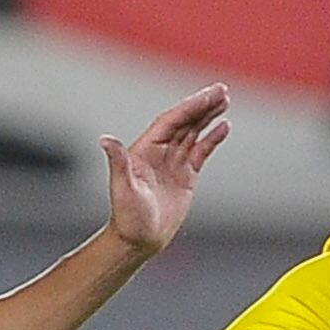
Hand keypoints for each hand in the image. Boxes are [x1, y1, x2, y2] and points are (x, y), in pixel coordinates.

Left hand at [102, 85, 231, 254]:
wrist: (139, 239)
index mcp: (145, 149)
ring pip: (193, 132)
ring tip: (224, 101)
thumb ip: (119, 161)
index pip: (171, 121)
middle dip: (202, 105)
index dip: (189, 107)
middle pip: (184, 122)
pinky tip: (224, 127)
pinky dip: (212, 139)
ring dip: (208, 117)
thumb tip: (105, 140)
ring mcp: (173, 162)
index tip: (207, 96)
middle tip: (222, 89)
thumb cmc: (128, 217)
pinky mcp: (185, 176)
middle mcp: (159, 151)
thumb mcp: (123, 188)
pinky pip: (201, 152)